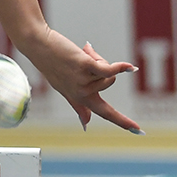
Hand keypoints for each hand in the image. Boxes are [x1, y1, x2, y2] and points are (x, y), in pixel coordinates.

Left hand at [20, 30, 141, 133]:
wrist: (38, 45)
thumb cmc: (51, 65)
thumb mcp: (64, 89)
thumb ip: (78, 106)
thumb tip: (86, 125)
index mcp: (79, 98)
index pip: (105, 113)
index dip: (122, 122)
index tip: (139, 131)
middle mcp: (81, 93)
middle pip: (109, 82)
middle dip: (102, 67)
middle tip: (82, 58)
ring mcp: (83, 81)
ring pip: (108, 71)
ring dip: (98, 58)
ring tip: (80, 53)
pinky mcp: (85, 67)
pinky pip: (109, 69)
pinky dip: (120, 67)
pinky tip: (130, 68)